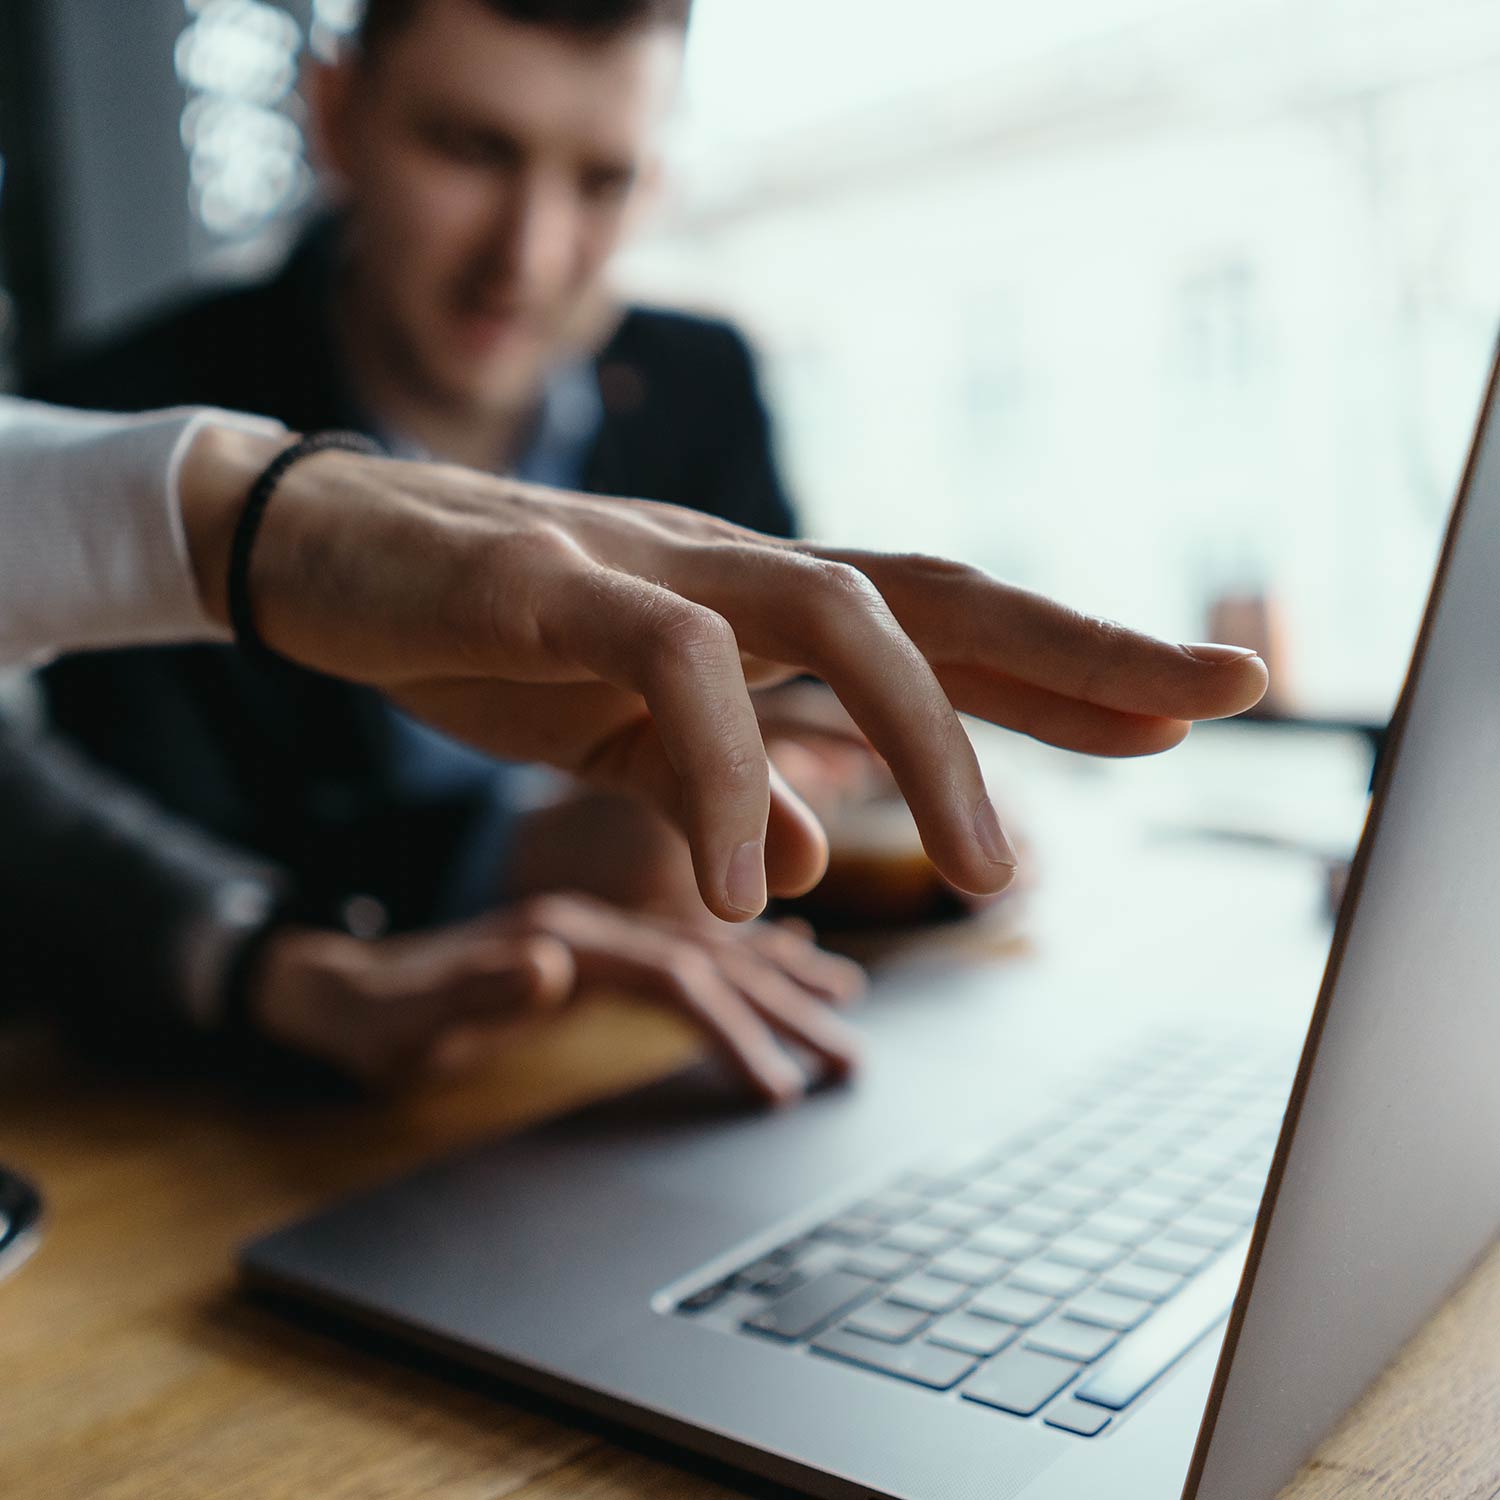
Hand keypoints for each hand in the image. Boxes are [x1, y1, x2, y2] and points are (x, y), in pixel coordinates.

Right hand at [180, 425, 1268, 923]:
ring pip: (835, 613)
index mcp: (754, 608)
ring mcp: (651, 565)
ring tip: (988, 880)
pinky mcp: (551, 581)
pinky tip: (751, 885)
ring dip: (929, 745)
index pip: (942, 623)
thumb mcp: (619, 739)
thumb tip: (820, 850)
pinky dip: (723, 778)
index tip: (1191, 705)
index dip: (1070, 664)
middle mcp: (730, 570)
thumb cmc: (481, 633)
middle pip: (936, 591)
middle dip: (1082, 648)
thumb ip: (721, 785)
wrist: (321, 547)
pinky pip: (667, 669)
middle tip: (1214, 704)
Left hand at [250, 894, 865, 1102]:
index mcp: (562, 936)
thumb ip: (476, 990)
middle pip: (711, 955)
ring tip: (845, 1000)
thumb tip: (553, 965)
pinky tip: (785, 956)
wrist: (337, 985)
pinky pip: (688, 945)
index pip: (673, 974)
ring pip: (710, 947)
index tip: (780, 1086)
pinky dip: (742, 952)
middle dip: (785, 1005)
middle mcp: (593, 924)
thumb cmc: (372, 1016)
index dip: (731, 1027)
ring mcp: (599, 931)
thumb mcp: (405, 1017)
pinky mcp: (597, 946)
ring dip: (778, 976)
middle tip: (852, 1055)